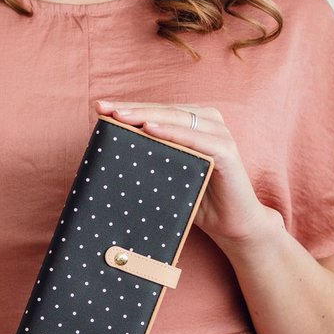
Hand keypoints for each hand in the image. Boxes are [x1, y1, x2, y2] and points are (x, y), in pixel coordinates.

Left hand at [94, 98, 284, 250]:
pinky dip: (172, 132)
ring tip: (120, 117)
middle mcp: (209, 121)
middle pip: (164, 110)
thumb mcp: (168, 173)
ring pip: (177, 119)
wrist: (233, 226)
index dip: (129, 107)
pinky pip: (195, 138)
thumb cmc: (198, 199)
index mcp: (195, 122)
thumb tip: (110, 147)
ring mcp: (220, 134)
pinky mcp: (227, 151)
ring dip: (147, 116)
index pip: (157, 111)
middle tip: (104, 109)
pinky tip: (150, 130)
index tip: (100, 107)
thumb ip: (151, 155)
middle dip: (132, 109)